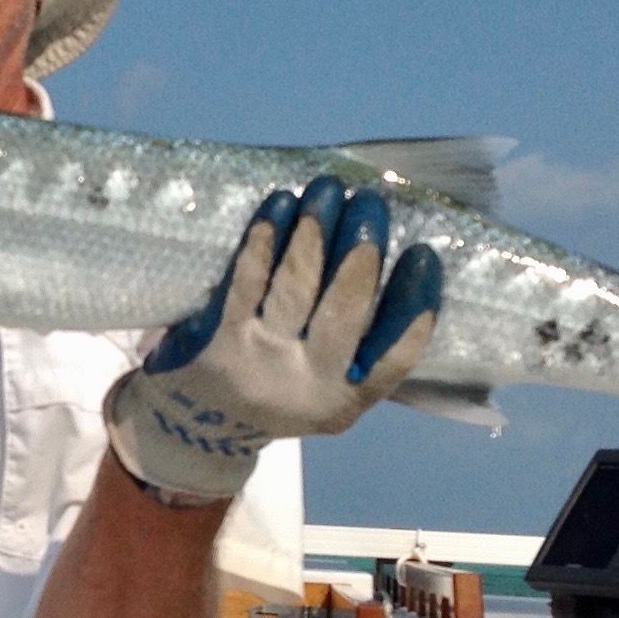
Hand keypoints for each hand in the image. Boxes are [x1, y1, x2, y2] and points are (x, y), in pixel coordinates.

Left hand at [105, 176, 440, 501]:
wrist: (195, 427)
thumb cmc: (275, 392)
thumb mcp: (326, 390)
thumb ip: (361, 348)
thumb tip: (390, 261)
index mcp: (347, 400)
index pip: (396, 351)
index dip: (414, 300)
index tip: (423, 252)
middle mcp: (308, 384)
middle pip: (346, 308)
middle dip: (361, 248)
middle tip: (369, 202)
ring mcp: (262, 360)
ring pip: (298, 285)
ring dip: (316, 230)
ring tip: (327, 191)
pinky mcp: (221, 337)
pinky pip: (249, 278)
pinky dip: (267, 238)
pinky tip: (281, 204)